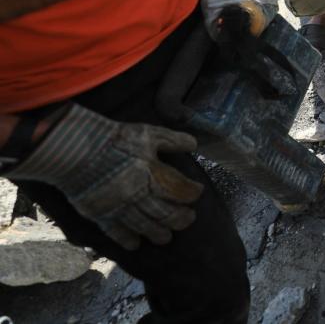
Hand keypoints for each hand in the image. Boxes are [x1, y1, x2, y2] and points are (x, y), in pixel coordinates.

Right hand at [7, 104, 203, 250]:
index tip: (197, 192)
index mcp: (152, 172)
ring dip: (159, 234)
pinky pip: (117, 233)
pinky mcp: (100, 214)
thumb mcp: (148, 133)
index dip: (192, 193)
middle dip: (181, 219)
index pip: (180, 189)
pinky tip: (136, 244)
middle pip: (166, 214)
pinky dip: (128, 240)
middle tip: (189, 219)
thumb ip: (172, 140)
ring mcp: (119, 207)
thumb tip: (194, 145)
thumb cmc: (115, 140)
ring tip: (167, 236)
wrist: (75, 150)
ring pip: (145, 227)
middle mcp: (138, 194)